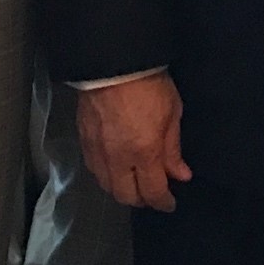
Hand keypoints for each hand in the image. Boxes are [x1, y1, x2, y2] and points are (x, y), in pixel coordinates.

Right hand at [78, 73, 191, 210]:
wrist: (114, 61)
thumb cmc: (149, 83)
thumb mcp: (172, 113)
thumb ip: (173, 149)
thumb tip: (180, 175)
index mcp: (144, 153)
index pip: (153, 192)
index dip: (163, 202)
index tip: (170, 202)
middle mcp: (118, 158)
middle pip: (126, 196)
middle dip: (142, 200)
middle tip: (152, 193)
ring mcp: (97, 151)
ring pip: (106, 186)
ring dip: (122, 190)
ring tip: (134, 182)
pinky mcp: (83, 140)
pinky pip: (93, 169)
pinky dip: (105, 175)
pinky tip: (114, 168)